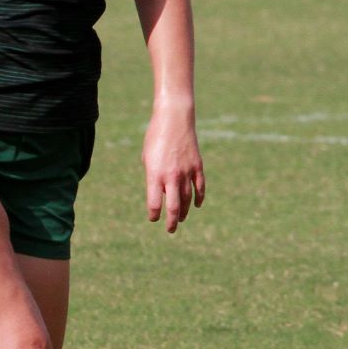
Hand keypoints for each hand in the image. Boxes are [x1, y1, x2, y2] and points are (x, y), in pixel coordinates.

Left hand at [141, 106, 204, 233]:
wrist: (174, 119)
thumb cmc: (155, 137)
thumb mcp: (147, 157)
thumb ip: (153, 176)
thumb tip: (158, 191)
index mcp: (154, 175)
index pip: (154, 204)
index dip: (154, 215)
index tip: (153, 218)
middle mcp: (171, 176)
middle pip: (173, 207)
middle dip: (171, 221)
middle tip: (170, 229)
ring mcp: (186, 172)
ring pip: (187, 199)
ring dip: (184, 211)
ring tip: (181, 218)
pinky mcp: (197, 166)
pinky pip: (200, 187)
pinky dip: (198, 198)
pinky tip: (196, 205)